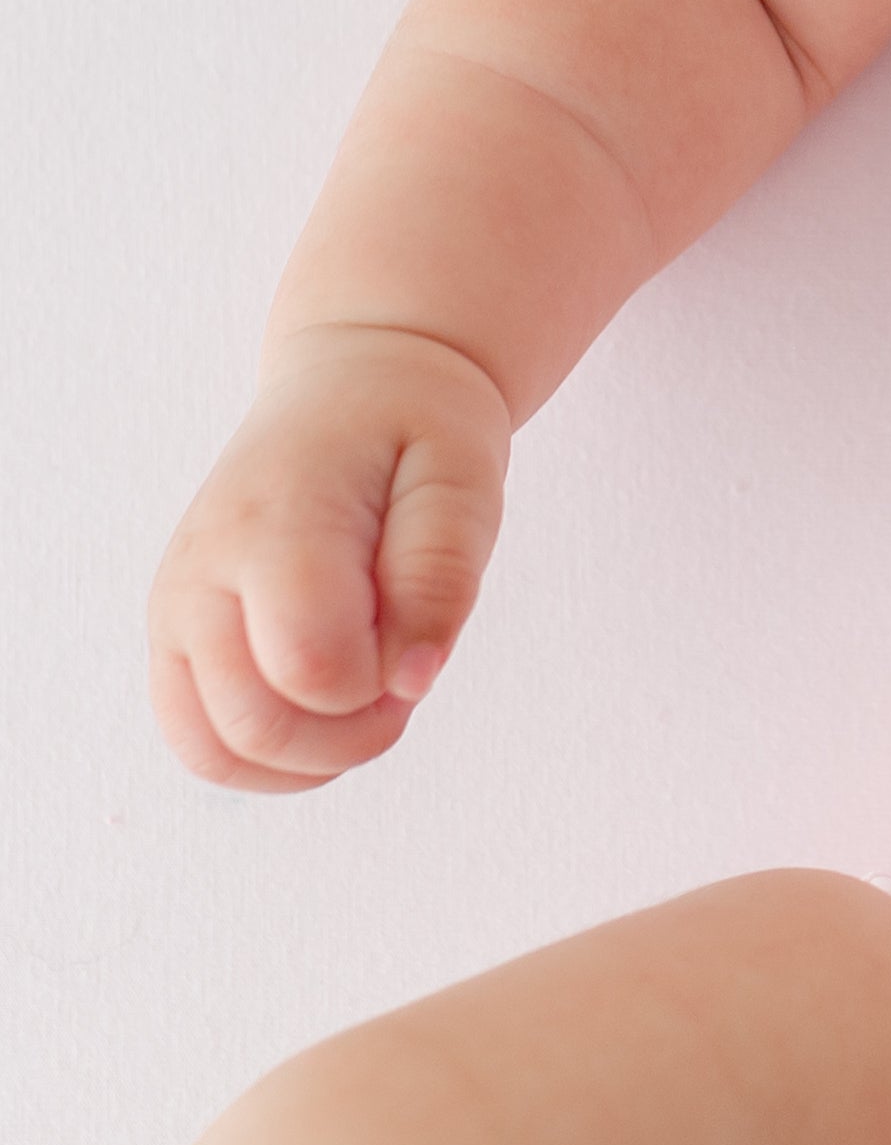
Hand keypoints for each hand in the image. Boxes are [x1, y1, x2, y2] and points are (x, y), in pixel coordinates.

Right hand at [145, 322, 511, 791]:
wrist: (351, 386)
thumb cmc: (414, 427)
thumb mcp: (462, 473)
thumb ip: (442, 574)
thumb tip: (413, 680)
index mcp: (274, 527)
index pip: (313, 667)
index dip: (386, 680)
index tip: (422, 633)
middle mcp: (200, 578)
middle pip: (258, 727)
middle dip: (353, 733)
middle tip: (406, 673)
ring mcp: (174, 614)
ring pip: (215, 754)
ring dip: (309, 757)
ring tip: (368, 688)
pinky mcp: (173, 640)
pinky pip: (199, 744)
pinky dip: (269, 757)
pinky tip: (327, 712)